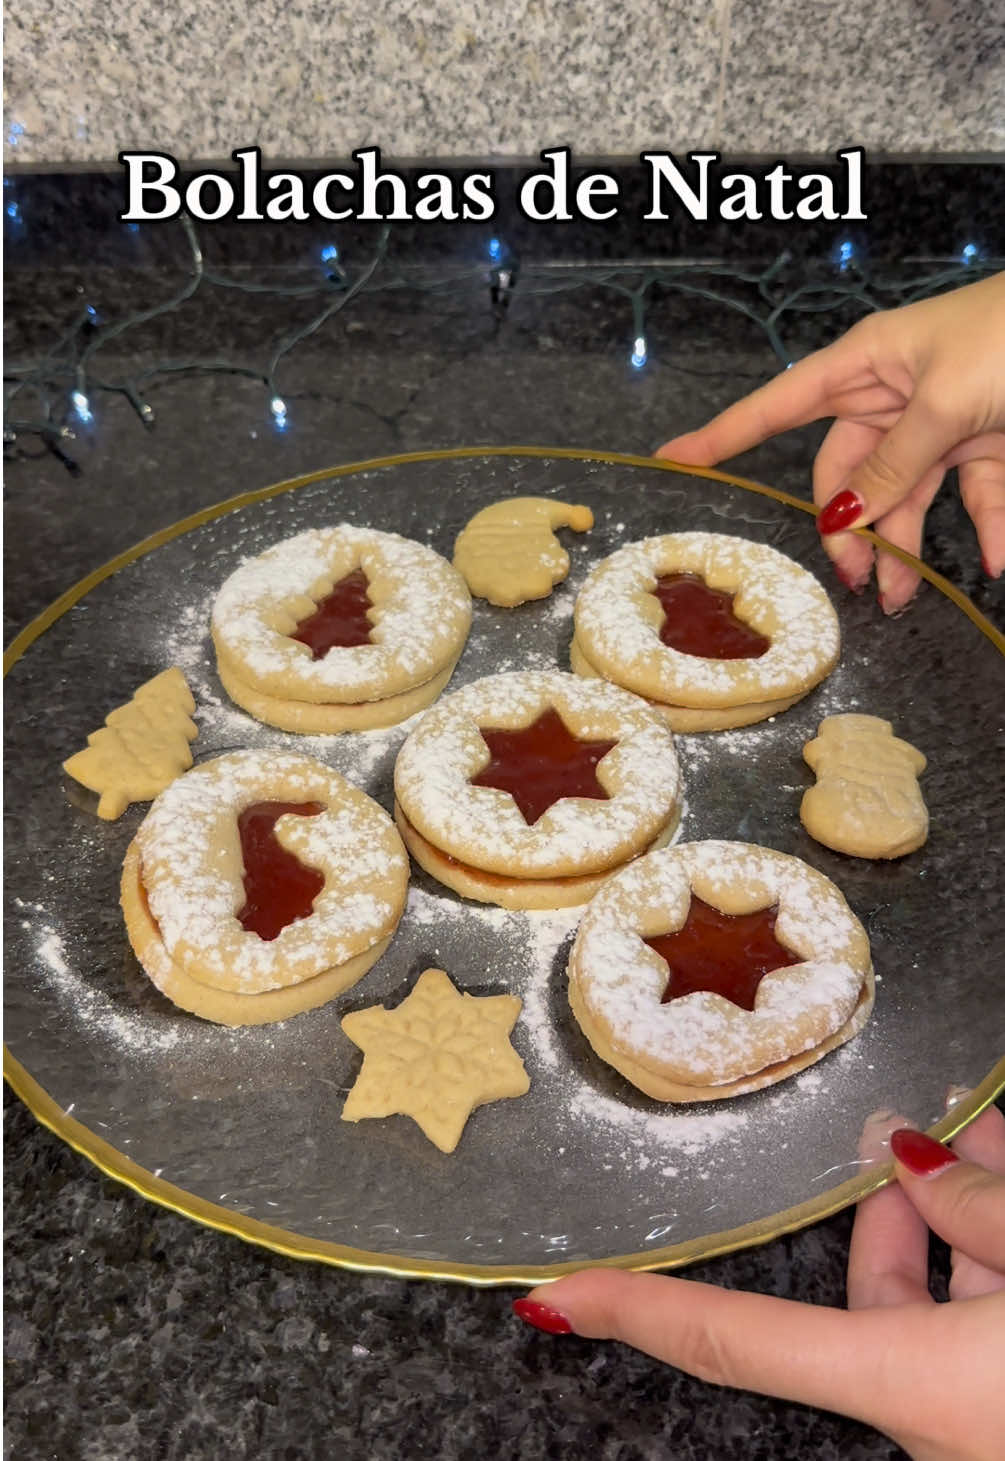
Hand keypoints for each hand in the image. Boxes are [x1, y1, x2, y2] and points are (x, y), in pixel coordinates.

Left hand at [514, 1106, 1004, 1460]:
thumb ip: (983, 1210)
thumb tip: (915, 1163)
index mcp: (915, 1389)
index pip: (736, 1343)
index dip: (636, 1311)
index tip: (550, 1300)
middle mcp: (937, 1424)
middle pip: (863, 1305)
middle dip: (884, 1208)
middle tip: (900, 1133)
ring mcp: (980, 1427)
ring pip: (935, 1309)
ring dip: (953, 1219)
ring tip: (983, 1128)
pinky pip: (981, 1327)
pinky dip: (989, 1256)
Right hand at [655, 273, 1004, 613]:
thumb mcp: (947, 400)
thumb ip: (893, 464)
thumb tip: (845, 517)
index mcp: (869, 363)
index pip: (779, 405)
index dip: (725, 435)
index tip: (674, 458)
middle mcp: (897, 393)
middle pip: (849, 473)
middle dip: (849, 529)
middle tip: (856, 582)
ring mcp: (944, 420)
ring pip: (908, 495)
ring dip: (908, 548)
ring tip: (907, 599)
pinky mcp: (991, 440)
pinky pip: (975, 495)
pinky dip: (986, 531)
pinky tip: (993, 564)